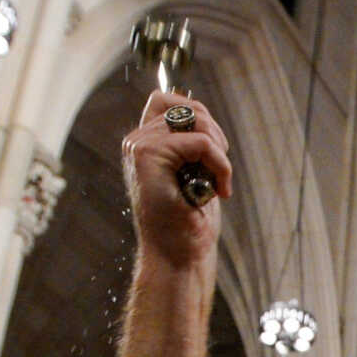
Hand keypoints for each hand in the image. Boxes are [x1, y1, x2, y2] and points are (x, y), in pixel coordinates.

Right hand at [119, 90, 232, 271]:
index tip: (213, 150)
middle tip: (219, 168)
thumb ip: (190, 144)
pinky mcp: (147, 156)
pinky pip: (200, 142)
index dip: (197, 115)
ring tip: (219, 180)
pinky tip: (219, 189)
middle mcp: (136, 142)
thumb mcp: (193, 175)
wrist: (178, 256)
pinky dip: (219, 163)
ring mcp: (139, 147)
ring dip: (218, 150)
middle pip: (186, 106)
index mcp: (144, 144)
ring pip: (195, 120)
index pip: (166, 100)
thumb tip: (201, 114)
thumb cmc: (188, 223)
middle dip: (214, 132)